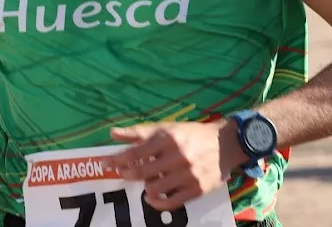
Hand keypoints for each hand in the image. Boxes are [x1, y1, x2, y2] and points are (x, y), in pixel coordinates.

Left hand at [109, 120, 233, 210]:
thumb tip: (112, 132)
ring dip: (145, 187)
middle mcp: (178, 156)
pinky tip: (153, 197)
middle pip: (142, 173)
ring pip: (153, 189)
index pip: (136, 153)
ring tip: (147, 181)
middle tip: (122, 173)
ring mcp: (187, 175)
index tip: (106, 163)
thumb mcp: (167, 128)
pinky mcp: (196, 190)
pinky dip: (156, 203)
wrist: (225, 145)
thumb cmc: (192, 134)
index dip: (118, 159)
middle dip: (127, 174)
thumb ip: (139, 132)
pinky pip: (169, 203)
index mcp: (169, 138)